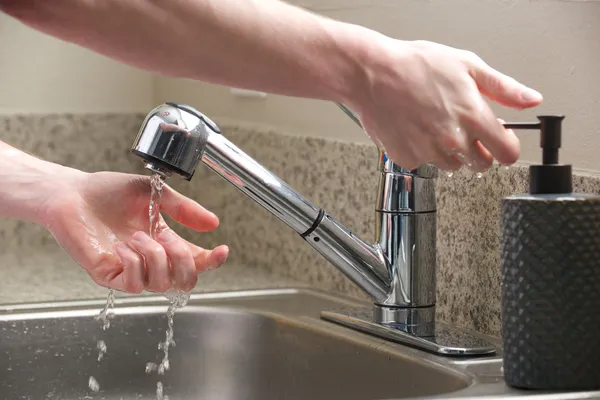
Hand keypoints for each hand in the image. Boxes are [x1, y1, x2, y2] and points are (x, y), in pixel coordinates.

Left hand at [41, 171, 228, 293]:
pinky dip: (135, 264)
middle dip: (183, 261)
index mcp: (164, 242)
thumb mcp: (154, 194)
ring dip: (155, 257)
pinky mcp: (109, 275)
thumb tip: (213, 224)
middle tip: (168, 237)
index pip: (195, 261)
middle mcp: (150, 260)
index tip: (222, 249)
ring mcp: (130, 270)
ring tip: (138, 235)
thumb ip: (184, 209)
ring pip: (161, 285)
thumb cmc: (107, 192)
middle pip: (185, 282)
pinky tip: (123, 246)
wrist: (71, 194)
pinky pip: (134, 285)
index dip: (212, 261)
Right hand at [344, 36, 542, 170]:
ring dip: (449, 151)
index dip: (506, 146)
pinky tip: (414, 129)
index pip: (507, 153)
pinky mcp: (406, 158)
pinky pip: (422, 163)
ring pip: (451, 165)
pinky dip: (421, 150)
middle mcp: (452, 139)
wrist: (371, 75)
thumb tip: (531, 100)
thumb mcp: (466, 65)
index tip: (500, 140)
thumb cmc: (414, 65)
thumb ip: (503, 87)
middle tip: (463, 130)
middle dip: (478, 151)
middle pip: (481, 165)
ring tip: (433, 124)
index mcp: (472, 117)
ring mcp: (428, 152)